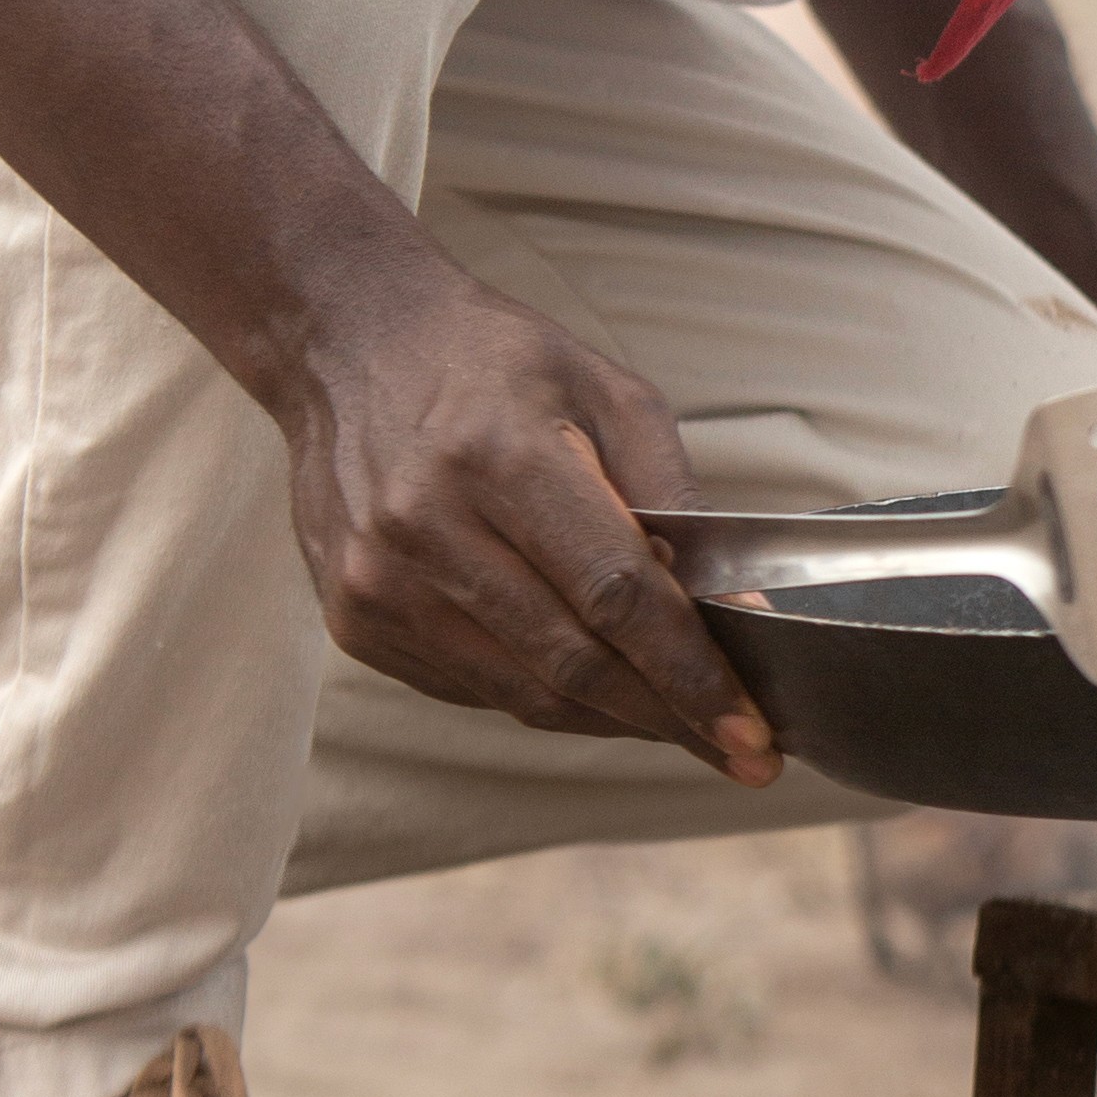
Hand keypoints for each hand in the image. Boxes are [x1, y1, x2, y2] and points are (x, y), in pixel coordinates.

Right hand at [272, 264, 782, 782]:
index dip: (688, 671)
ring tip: (676, 723)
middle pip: (570, 661)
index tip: (749, 728)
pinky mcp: (356, 622)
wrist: (347, 345)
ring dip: (611, 721)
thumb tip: (736, 608)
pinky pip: (472, 688)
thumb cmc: (493, 363)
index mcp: (498, 455)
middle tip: (739, 752)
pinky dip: (541, 697)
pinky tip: (589, 687)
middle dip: (667, 717)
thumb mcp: (606, 391)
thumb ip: (671, 498)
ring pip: (522, 694)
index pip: (613, 593)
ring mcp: (379, 583)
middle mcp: (426, 526)